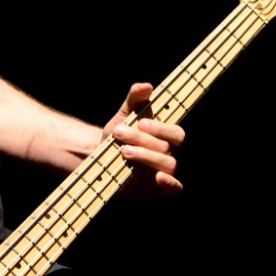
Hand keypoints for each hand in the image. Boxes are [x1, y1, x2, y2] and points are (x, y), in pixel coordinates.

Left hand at [103, 82, 183, 196]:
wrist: (99, 157)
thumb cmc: (117, 134)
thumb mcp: (123, 114)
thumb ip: (135, 98)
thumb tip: (147, 86)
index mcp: (166, 136)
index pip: (176, 132)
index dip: (160, 128)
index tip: (140, 123)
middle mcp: (169, 153)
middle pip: (168, 147)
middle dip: (144, 140)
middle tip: (120, 134)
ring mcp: (165, 172)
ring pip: (167, 164)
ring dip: (145, 156)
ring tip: (123, 151)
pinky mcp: (158, 189)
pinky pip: (174, 188)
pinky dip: (170, 183)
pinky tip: (158, 177)